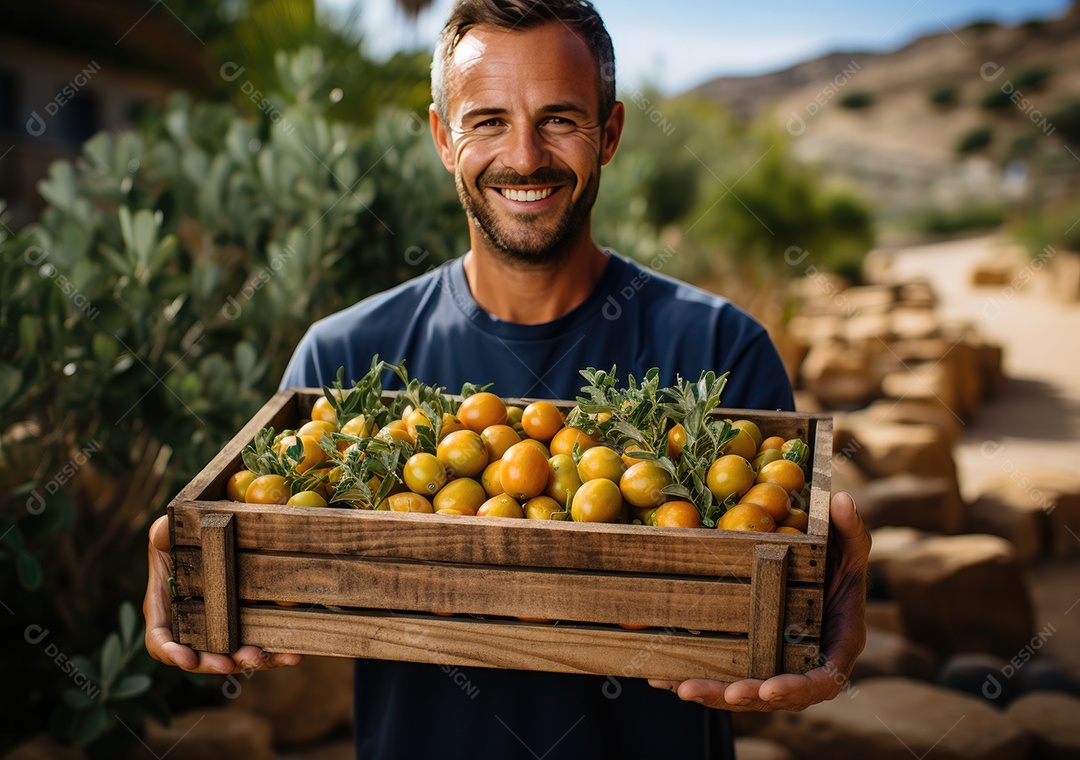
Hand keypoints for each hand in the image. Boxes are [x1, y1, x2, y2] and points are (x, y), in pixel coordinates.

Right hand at [143, 514, 302, 673]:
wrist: (213, 536)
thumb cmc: (183, 536)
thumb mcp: (167, 532)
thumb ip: (162, 535)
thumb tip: (160, 535)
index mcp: (166, 611)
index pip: (160, 641)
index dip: (172, 653)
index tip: (188, 660)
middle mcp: (191, 629)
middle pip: (201, 658)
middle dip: (220, 663)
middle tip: (238, 662)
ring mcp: (219, 631)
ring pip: (234, 657)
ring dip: (252, 661)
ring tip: (272, 658)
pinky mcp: (245, 627)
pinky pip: (257, 644)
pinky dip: (274, 652)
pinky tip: (293, 653)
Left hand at [649, 491, 869, 711]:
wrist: (816, 576)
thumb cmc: (838, 564)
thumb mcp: (848, 548)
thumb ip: (851, 530)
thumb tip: (842, 498)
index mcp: (835, 649)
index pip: (820, 681)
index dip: (796, 690)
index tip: (770, 689)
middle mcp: (803, 666)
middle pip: (775, 695)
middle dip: (746, 696)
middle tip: (723, 694)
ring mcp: (773, 667)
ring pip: (743, 692)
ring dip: (713, 694)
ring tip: (680, 688)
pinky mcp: (747, 661)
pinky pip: (721, 675)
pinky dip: (692, 677)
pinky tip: (660, 677)